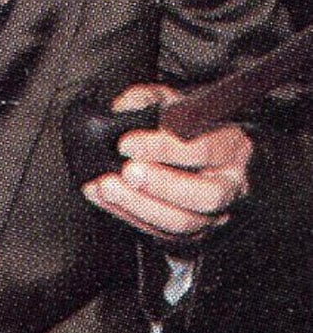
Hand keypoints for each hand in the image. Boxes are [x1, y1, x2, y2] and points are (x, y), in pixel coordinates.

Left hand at [81, 82, 251, 243]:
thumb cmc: (180, 123)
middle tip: (126, 172)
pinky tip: (102, 197)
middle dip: (160, 185)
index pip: (204, 150)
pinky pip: (162, 233)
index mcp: (230, 146)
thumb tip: (121, 109)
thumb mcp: (166, 99)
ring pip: (183, 221)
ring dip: (139, 205)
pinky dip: (127, 215)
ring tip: (107, 187)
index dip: (164, 148)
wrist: (187, 147)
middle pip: (205, 196)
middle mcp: (229, 183)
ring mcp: (214, 213)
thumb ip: (145, 99)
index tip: (126, 143)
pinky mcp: (191, 232)